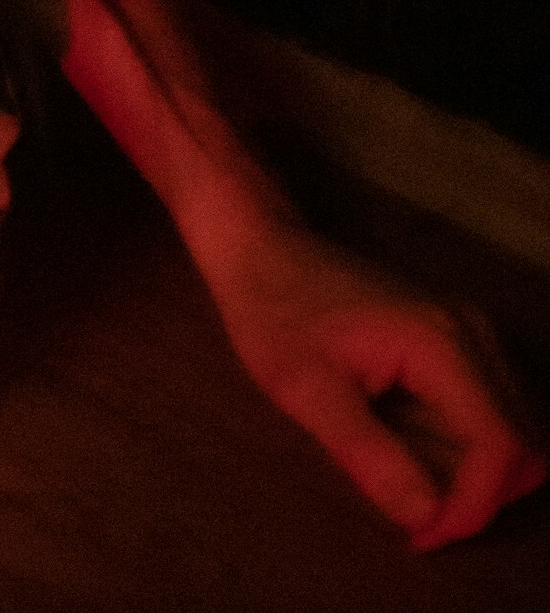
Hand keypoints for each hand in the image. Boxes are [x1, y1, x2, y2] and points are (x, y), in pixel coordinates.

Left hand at [200, 208, 544, 549]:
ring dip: (467, 475)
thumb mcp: (308, 392)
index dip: (473, 506)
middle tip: (414, 518)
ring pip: (507, 433)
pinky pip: (483, 414)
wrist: (262, 247)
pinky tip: (401, 447)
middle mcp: (472, 335)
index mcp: (440, 345)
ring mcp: (469, 334)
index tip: (421, 534)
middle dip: (476, 496)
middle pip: (521, 444)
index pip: (501, 447)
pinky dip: (456, 450)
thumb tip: (428, 517)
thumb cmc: (276, 313)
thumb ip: (370, 457)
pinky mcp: (456, 343)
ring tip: (399, 476)